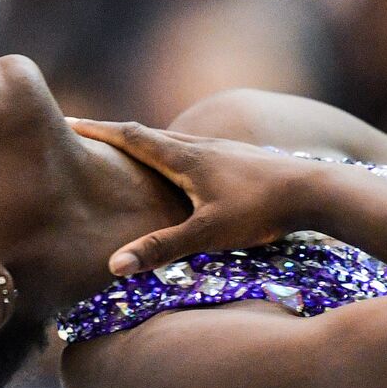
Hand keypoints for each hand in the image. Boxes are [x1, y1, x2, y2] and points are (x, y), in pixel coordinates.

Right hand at [67, 118, 321, 274]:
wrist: (317, 190)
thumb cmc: (261, 213)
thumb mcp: (207, 235)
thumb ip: (161, 249)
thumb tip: (114, 266)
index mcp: (185, 157)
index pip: (131, 137)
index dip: (99, 131)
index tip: (69, 122)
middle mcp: (202, 145)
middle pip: (149, 134)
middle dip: (116, 134)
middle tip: (88, 132)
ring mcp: (225, 149)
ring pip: (176, 140)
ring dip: (148, 142)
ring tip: (129, 148)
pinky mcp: (243, 159)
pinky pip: (198, 150)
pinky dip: (176, 153)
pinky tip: (186, 166)